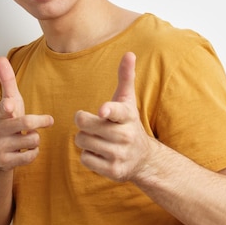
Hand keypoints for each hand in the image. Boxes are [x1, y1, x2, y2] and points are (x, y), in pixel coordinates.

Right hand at [0, 56, 53, 171]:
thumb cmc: (7, 121)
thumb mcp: (8, 101)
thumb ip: (7, 80)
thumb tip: (0, 58)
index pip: (3, 108)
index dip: (7, 107)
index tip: (10, 106)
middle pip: (26, 124)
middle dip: (40, 122)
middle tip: (47, 120)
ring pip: (33, 140)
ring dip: (35, 139)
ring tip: (26, 139)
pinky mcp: (5, 162)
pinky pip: (31, 156)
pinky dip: (33, 153)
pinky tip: (25, 151)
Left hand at [74, 52, 153, 181]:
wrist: (143, 158)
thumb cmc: (128, 123)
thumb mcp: (127, 101)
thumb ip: (126, 77)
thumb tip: (129, 53)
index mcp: (128, 116)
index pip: (116, 111)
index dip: (108, 110)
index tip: (103, 110)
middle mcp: (126, 136)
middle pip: (86, 126)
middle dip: (83, 123)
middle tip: (92, 124)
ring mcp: (120, 155)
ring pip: (82, 142)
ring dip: (84, 139)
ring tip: (96, 138)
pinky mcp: (113, 171)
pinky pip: (85, 159)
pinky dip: (87, 155)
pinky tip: (99, 153)